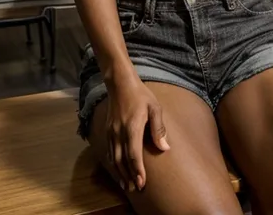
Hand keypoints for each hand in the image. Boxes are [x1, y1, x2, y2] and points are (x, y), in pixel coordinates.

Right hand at [106, 75, 169, 191]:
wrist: (121, 84)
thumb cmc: (141, 95)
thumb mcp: (155, 108)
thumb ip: (158, 128)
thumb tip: (165, 147)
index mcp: (132, 127)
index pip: (134, 155)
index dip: (138, 171)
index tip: (142, 183)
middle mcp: (119, 132)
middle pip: (122, 160)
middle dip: (129, 176)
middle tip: (135, 189)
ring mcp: (111, 131)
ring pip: (114, 158)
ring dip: (120, 172)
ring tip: (127, 184)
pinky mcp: (108, 130)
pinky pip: (109, 151)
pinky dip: (113, 163)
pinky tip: (117, 168)